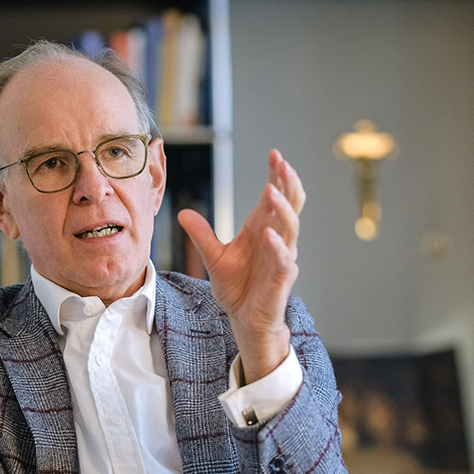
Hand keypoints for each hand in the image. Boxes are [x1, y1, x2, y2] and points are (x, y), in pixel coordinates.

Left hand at [177, 149, 304, 383]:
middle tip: (282, 163)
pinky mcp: (281, 278)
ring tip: (272, 190)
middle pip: (290, 205)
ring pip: (290, 228)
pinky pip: (284, 260)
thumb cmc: (237, 287)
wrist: (244, 319)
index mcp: (262, 229)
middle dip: (287, 183)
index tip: (274, 154)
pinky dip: (277, 246)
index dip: (277, 175)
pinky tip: (269, 234)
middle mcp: (276, 238)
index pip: (275, 196)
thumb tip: (183, 213)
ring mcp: (282, 257)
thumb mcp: (213, 257)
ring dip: (282, 209)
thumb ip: (201, 235)